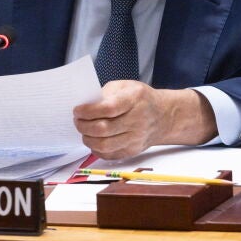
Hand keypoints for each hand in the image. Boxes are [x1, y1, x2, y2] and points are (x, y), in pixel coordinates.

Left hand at [73, 82, 215, 159]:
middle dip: (83, 125)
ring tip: (84, 130)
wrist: (163, 116)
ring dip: (88, 139)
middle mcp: (138, 120)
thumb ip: (106, 93)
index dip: (89, 111)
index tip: (77, 110)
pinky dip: (96, 149)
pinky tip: (94, 140)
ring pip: (104, 145)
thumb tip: (86, 105)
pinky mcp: (133, 151)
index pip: (108, 109)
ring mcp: (136, 138)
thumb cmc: (140, 98)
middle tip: (77, 120)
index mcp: (135, 99)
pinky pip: (109, 155)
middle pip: (104, 129)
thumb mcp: (126, 86)